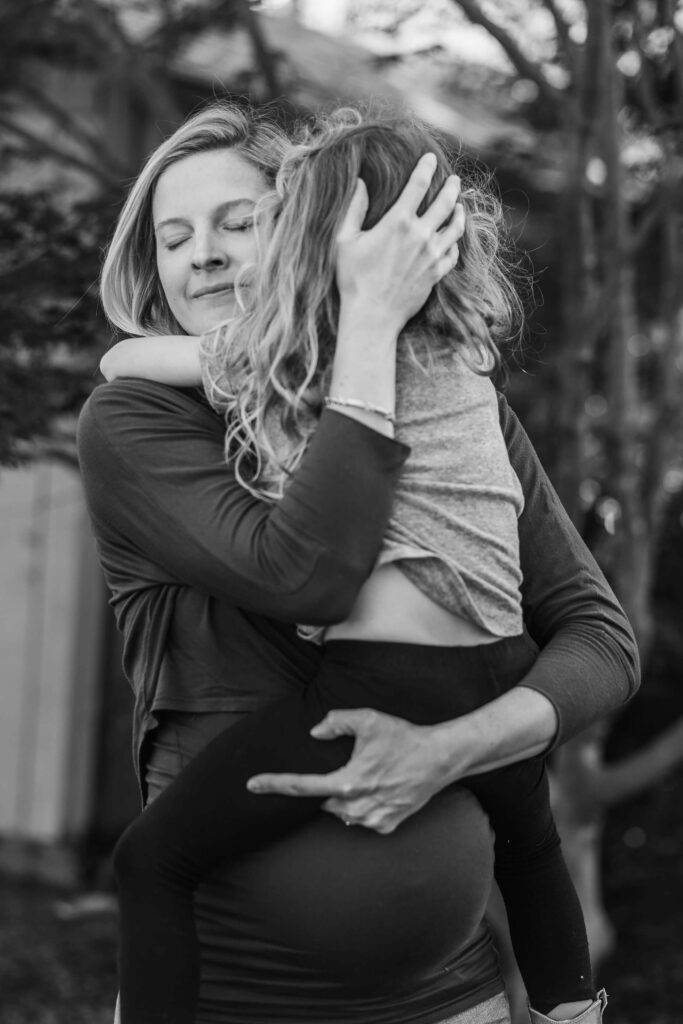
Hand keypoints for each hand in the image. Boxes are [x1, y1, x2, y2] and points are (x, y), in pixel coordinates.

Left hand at [247, 708, 462, 833]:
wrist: (439, 758)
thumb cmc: (402, 736)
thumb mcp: (367, 719)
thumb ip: (336, 721)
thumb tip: (315, 733)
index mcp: (348, 781)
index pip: (301, 786)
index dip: (274, 784)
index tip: (251, 784)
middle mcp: (357, 806)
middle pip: (323, 801)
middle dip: (328, 787)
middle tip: (351, 767)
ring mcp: (373, 820)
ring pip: (342, 812)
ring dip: (345, 798)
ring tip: (370, 775)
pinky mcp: (387, 826)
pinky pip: (361, 819)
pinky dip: (362, 806)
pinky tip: (380, 788)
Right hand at [335, 154, 464, 333]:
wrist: (372, 317)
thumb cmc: (352, 279)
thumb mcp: (343, 241)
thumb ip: (353, 209)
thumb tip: (360, 183)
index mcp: (398, 222)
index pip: (419, 184)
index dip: (425, 166)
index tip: (429, 157)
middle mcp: (420, 235)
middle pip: (446, 201)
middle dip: (451, 186)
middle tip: (453, 179)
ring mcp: (432, 255)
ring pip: (456, 226)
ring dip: (459, 212)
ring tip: (459, 206)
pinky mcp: (437, 273)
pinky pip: (453, 252)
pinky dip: (455, 242)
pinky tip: (452, 239)